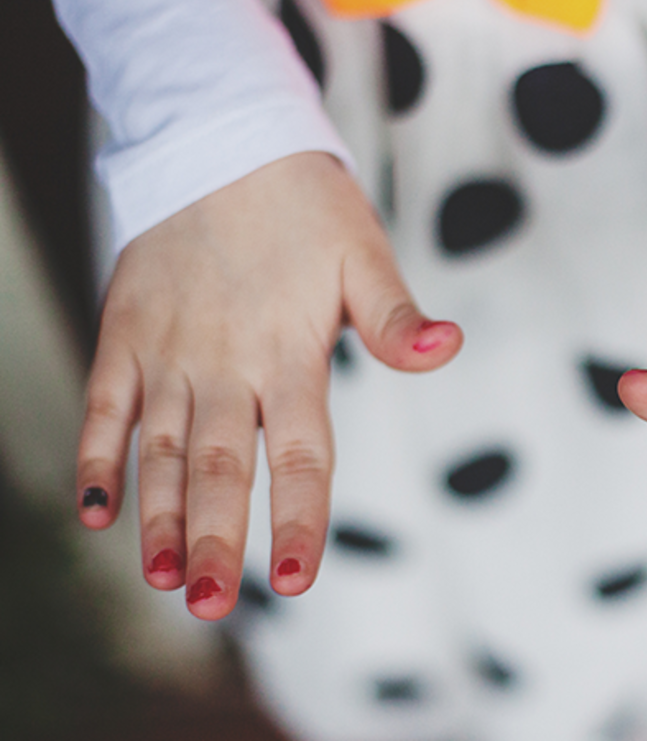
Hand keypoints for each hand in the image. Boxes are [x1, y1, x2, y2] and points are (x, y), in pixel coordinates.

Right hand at [75, 152, 460, 619]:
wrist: (222, 139)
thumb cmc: (308, 206)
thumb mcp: (365, 254)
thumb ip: (396, 318)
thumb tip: (449, 349)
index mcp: (291, 354)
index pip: (300, 455)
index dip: (298, 519)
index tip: (295, 581)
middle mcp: (226, 364)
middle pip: (219, 468)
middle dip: (215, 541)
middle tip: (210, 608)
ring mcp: (169, 351)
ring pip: (160, 449)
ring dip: (157, 516)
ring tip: (159, 579)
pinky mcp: (126, 331)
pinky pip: (105, 403)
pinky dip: (97, 457)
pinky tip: (97, 512)